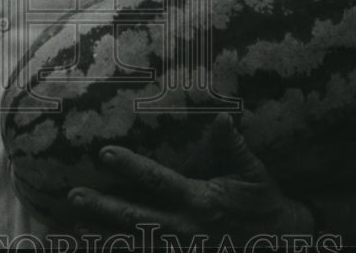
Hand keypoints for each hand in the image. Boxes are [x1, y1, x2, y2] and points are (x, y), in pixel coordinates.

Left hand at [67, 114, 314, 245]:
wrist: (282, 245)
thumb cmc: (264, 203)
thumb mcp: (252, 172)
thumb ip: (232, 146)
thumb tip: (221, 117)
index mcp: (198, 201)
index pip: (158, 181)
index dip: (130, 168)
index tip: (105, 153)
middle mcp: (184, 228)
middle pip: (135, 218)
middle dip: (103, 207)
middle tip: (73, 195)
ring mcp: (181, 250)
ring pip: (134, 244)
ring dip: (103, 236)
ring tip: (74, 225)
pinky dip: (122, 250)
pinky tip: (96, 246)